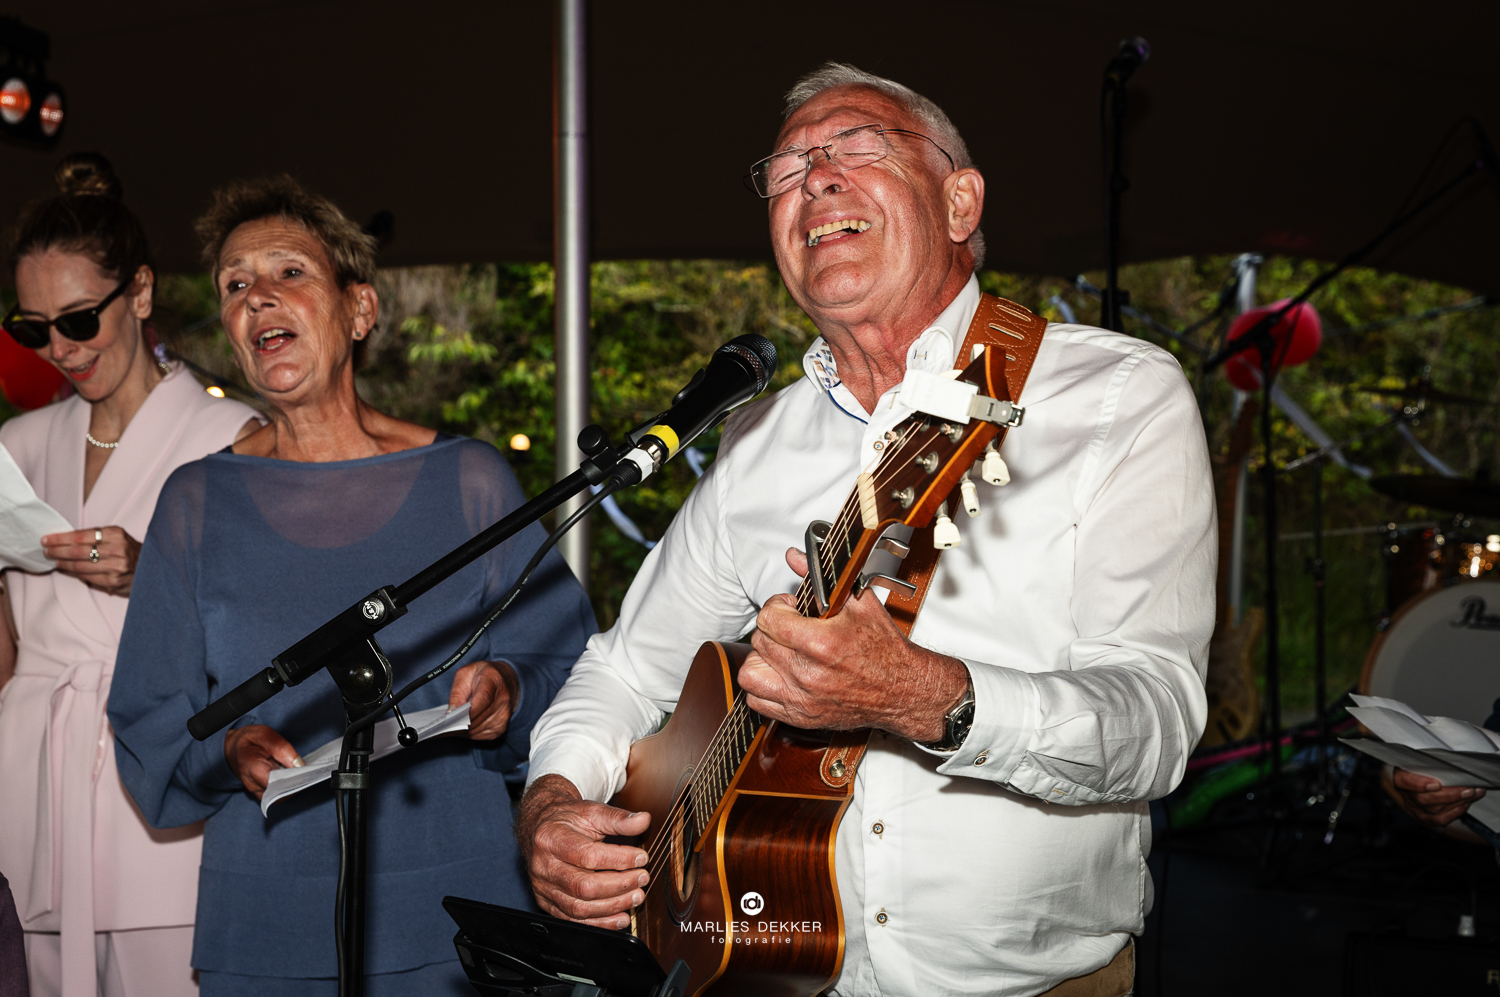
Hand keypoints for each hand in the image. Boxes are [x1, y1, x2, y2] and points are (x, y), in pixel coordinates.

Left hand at [42, 526, 141, 596]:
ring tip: (54, 561)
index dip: (61, 538)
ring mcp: (117, 566)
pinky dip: (74, 573)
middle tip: (46, 551)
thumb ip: (95, 538)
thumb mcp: (117, 538)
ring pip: (80, 565)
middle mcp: (118, 549)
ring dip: (63, 563)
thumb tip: (65, 541)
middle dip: (58, 551)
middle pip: (78, 551)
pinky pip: (87, 577)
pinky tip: (67, 570)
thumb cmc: (130, 552)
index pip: (81, 535)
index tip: (47, 539)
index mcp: (116, 534)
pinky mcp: (114, 581)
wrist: (153, 568)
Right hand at [224, 725, 303, 799]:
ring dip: (293, 787)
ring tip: (303, 773)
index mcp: (252, 768)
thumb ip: (282, 748)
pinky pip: (278, 794)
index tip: (306, 772)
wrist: (233, 748)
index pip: (277, 783)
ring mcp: (257, 790)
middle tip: (308, 773)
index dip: (293, 780)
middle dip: (296, 784)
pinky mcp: (262, 791)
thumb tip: (299, 765)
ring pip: (280, 796)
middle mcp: (253, 784)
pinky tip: (295, 776)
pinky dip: (288, 787)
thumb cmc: (249, 740)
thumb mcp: (265, 735)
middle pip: (280, 793)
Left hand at [449, 660, 517, 739]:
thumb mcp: (465, 674)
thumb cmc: (483, 675)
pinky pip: (479, 735)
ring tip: (448, 726)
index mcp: (493, 680)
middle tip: (440, 727)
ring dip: (461, 730)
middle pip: (477, 719)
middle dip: (457, 724)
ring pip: (475, 730)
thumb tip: (450, 713)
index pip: (483, 700)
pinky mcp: (501, 727)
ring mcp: (504, 715)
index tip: (451, 720)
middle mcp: (503, 699)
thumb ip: (457, 692)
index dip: (468, 712)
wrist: (506, 680)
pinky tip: (462, 726)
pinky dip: (468, 732)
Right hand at [517, 774, 651, 927]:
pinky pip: (573, 920)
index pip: (588, 855)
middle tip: (642, 878)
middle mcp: (543, 866)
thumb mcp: (591, 811)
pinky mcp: (546, 902)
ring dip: (613, 906)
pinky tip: (620, 918)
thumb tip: (644, 820)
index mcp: (551, 838)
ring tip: (636, 897)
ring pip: (579, 908)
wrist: (541, 828)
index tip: (641, 858)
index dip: (619, 859)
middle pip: (584, 886)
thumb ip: (617, 818)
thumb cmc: (568, 820)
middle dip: (619, 886)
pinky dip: (600, 923)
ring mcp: (543, 888)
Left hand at [736, 547, 968, 741]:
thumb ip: (821, 576)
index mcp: (820, 644)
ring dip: (761, 659)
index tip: (790, 608)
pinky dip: (762, 687)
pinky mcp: (801, 717)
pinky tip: (779, 675)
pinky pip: (757, 701)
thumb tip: (794, 556)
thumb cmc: (884, 648)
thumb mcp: (858, 603)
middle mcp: (807, 674)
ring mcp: (802, 699)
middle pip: (760, 642)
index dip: (777, 607)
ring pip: (750, 674)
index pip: (768, 619)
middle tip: (790, 627)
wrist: (902, 689)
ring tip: (779, 651)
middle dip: (772, 628)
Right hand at [1391, 767, 1483, 827]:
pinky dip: (1454, 813)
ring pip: (1435, 810)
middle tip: (1469, 790)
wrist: (1415, 780)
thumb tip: (1450, 762)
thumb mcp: (1419, 760)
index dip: (1419, 784)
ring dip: (1458, 802)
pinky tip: (1465, 804)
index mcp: (1400, 777)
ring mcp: (1414, 808)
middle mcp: (1405, 795)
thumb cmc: (1420, 767)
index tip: (1437, 784)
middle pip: (1424, 799)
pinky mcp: (1423, 818)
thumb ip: (1429, 762)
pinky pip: (1439, 820)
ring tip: (1473, 794)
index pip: (1404, 782)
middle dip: (1450, 795)